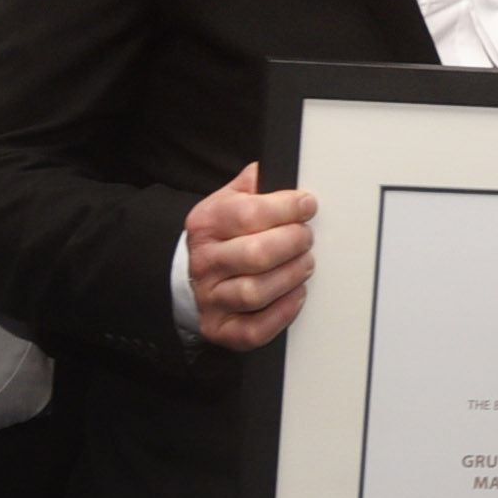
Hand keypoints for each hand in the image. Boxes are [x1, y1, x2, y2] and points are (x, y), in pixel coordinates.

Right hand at [186, 162, 317, 350]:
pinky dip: (283, 313)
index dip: (287, 208)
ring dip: (292, 276)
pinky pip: (255, 329)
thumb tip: (277, 168)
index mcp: (207, 224)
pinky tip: (296, 294)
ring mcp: (211, 298)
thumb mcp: (229, 201)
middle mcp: (205, 262)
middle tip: (307, 238)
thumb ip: (253, 184)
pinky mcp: (221, 328)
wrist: (189, 275)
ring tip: (305, 264)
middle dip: (293, 243)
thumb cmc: (222, 236)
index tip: (308, 206)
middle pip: (257, 254)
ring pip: (256, 291)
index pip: (250, 214)